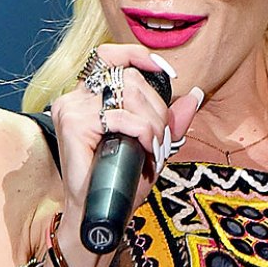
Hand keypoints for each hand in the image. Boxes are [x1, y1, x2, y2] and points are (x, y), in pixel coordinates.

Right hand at [47, 45, 202, 266]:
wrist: (101, 211)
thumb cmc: (121, 180)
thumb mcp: (152, 145)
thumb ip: (170, 120)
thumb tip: (195, 95)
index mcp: (90, 96)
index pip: (110, 55)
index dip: (137, 55)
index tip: (165, 71)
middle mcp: (77, 96)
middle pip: (131, 79)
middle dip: (158, 108)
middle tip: (161, 139)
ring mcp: (72, 108)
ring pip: (129, 94)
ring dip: (153, 122)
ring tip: (153, 147)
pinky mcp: (73, 123)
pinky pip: (122, 117)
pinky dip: (141, 132)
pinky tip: (144, 148)